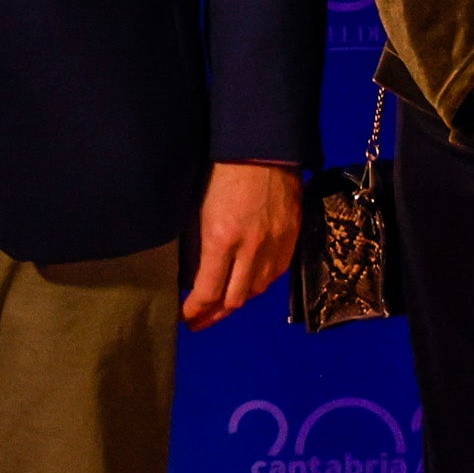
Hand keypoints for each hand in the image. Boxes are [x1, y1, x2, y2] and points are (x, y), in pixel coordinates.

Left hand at [184, 163, 300, 328]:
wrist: (262, 150)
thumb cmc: (219, 174)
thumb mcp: (197, 212)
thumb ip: (196, 246)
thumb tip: (190, 274)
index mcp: (221, 241)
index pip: (207, 293)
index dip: (193, 311)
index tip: (182, 316)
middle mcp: (251, 250)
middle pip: (234, 300)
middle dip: (213, 316)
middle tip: (198, 322)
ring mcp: (275, 245)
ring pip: (257, 290)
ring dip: (237, 302)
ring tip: (222, 307)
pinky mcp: (291, 238)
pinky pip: (276, 273)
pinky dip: (260, 285)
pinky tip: (248, 285)